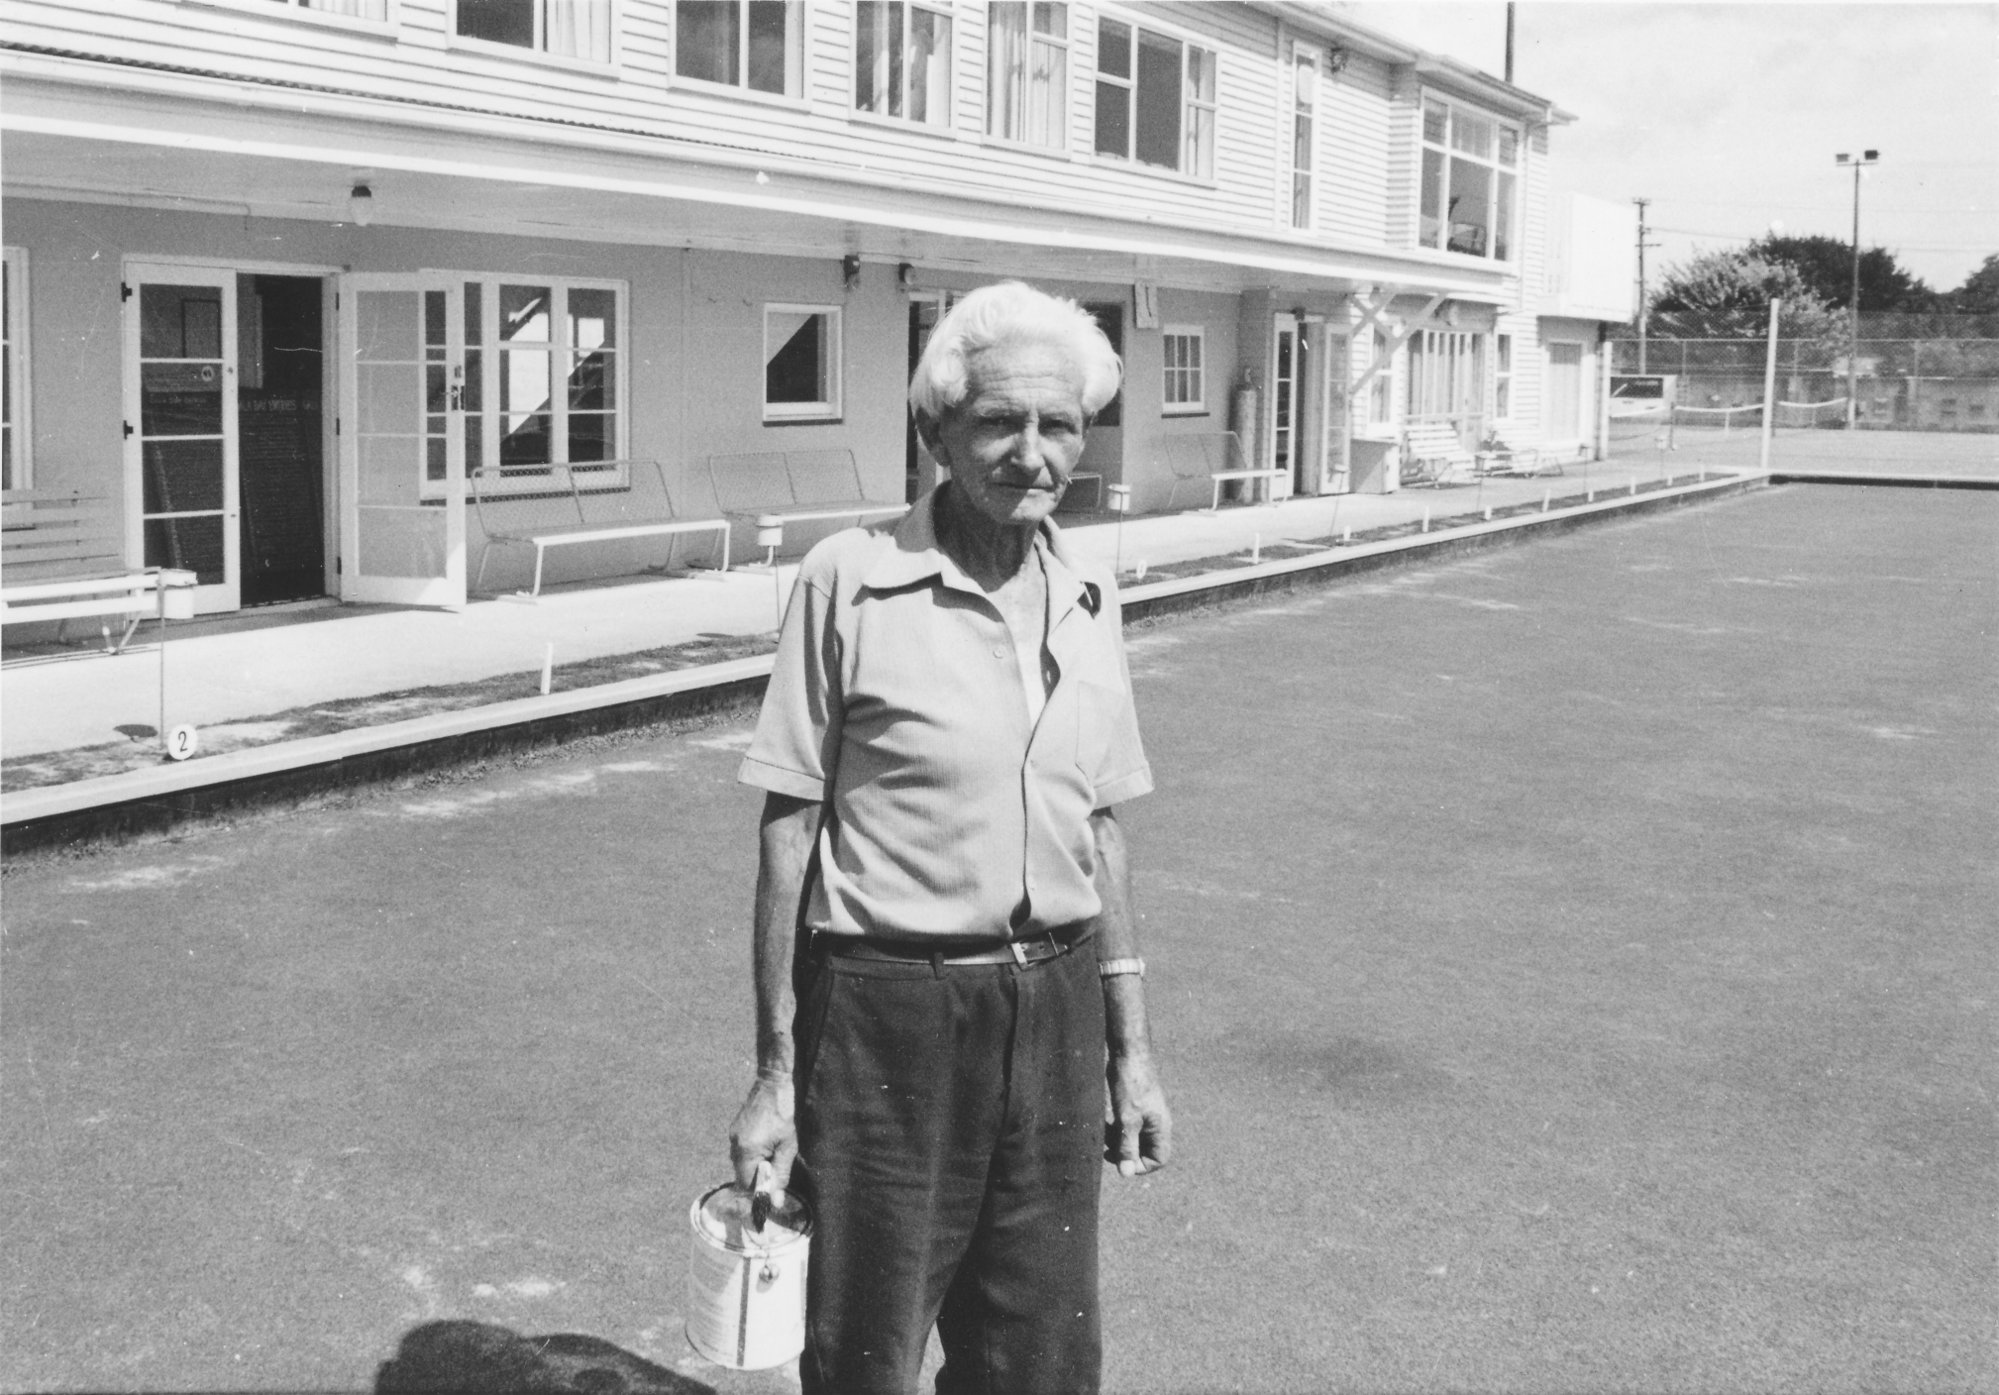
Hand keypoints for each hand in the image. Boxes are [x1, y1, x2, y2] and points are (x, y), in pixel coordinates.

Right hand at [729, 1073, 796, 1193]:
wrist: (773, 1085)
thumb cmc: (784, 1114)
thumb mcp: (788, 1147)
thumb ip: (780, 1175)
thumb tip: (775, 1201)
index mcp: (746, 1151)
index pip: (744, 1185)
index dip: (758, 1191)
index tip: (772, 1187)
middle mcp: (734, 1145)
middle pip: (741, 1176)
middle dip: (758, 1177)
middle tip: (776, 1166)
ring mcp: (733, 1136)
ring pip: (741, 1164)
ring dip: (756, 1165)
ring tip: (773, 1151)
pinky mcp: (735, 1130)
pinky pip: (740, 1151)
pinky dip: (752, 1154)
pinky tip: (766, 1142)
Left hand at [1104, 1051, 1170, 1177]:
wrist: (1128, 1052)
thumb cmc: (1132, 1083)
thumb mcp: (1127, 1119)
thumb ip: (1127, 1146)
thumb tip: (1126, 1174)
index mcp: (1160, 1128)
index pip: (1158, 1159)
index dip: (1140, 1165)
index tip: (1121, 1161)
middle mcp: (1156, 1123)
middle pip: (1145, 1150)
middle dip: (1125, 1152)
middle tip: (1107, 1149)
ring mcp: (1145, 1114)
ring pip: (1133, 1138)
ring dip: (1117, 1141)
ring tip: (1103, 1133)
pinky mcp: (1134, 1106)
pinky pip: (1126, 1126)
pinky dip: (1115, 1128)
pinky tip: (1104, 1121)